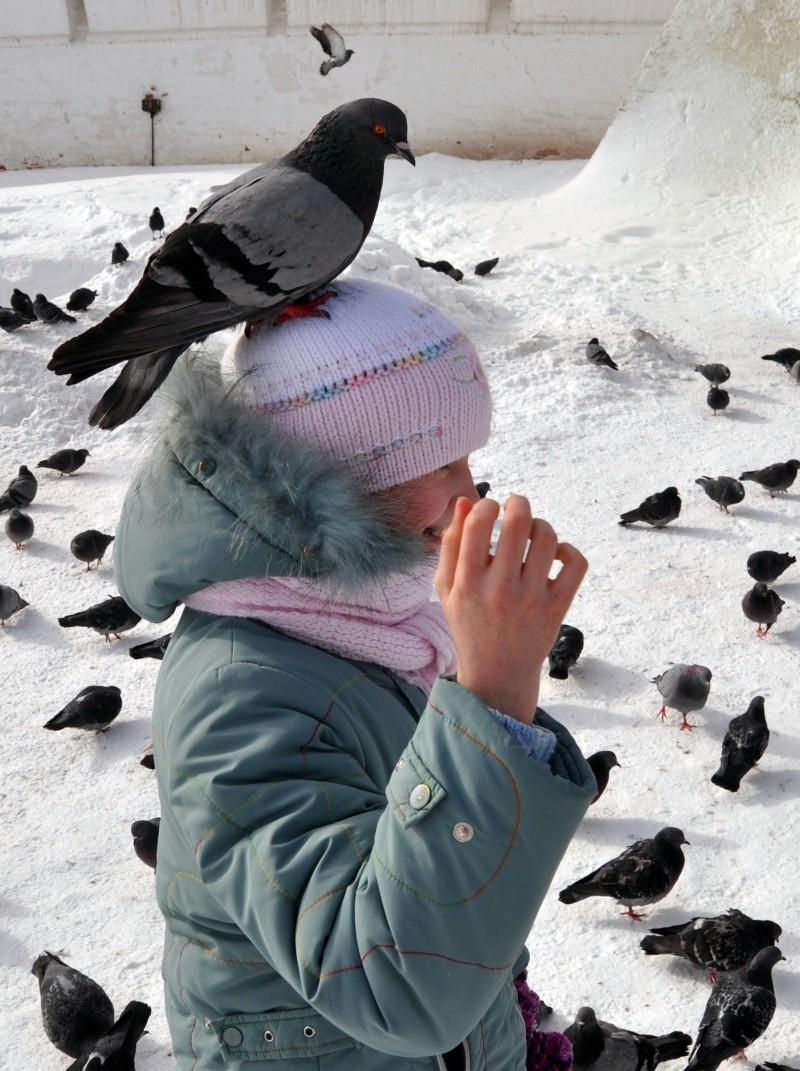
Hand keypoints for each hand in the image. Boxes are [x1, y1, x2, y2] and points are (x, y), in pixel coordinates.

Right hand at [435, 495, 587, 723]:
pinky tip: (554, 554)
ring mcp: (531, 599)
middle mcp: (500, 589)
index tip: (489, 509)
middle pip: (517, 523)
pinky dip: (568, 550)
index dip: (486, 504)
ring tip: (532, 533)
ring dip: (540, 525)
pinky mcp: (556, 607)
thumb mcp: (447, 588)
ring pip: (547, 538)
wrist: (498, 675)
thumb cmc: (469, 624)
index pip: (478, 524)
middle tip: (516, 507)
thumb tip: (464, 501)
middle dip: (518, 503)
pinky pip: (575, 563)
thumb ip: (451, 544)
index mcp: (468, 582)